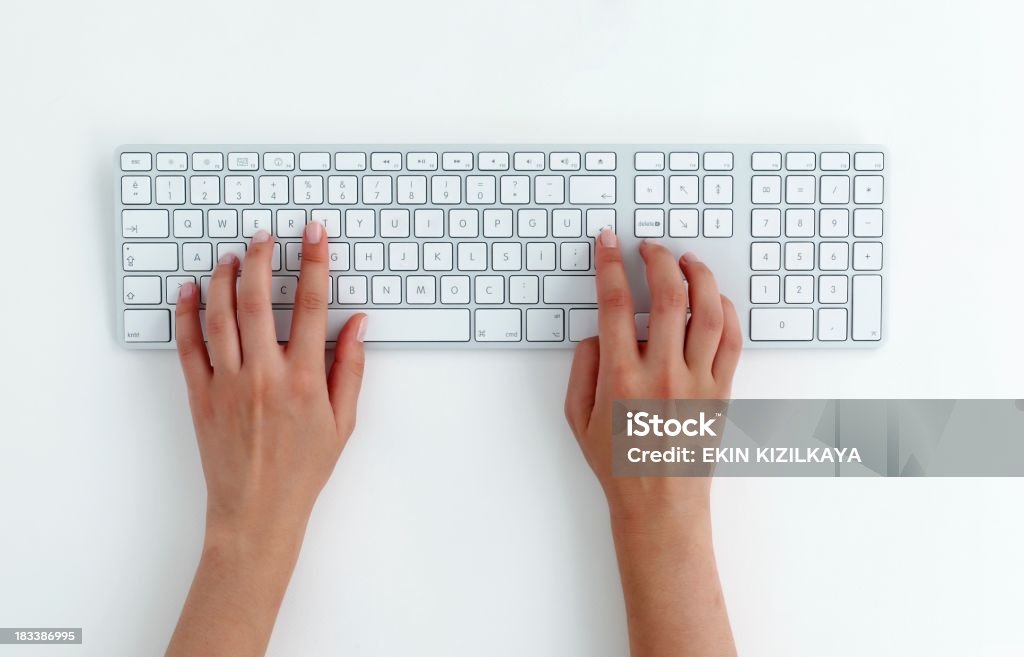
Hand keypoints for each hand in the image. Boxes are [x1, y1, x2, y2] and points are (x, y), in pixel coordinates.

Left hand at [166, 222, 365, 656]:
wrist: (257, 512)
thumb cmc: (303, 470)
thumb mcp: (344, 422)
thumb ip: (351, 368)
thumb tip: (358, 323)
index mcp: (306, 381)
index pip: (314, 307)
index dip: (316, 263)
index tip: (314, 234)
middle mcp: (265, 376)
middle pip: (261, 301)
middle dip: (263, 259)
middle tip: (265, 236)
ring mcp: (228, 384)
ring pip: (222, 316)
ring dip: (226, 279)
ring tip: (232, 255)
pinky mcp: (200, 396)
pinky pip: (189, 346)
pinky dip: (187, 314)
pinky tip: (192, 291)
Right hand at [564, 230, 740, 519]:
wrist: (660, 505)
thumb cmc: (618, 464)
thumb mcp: (578, 418)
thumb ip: (582, 368)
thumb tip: (599, 332)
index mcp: (621, 379)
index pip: (616, 305)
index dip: (610, 264)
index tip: (608, 242)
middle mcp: (662, 375)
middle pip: (669, 297)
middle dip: (658, 259)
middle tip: (649, 246)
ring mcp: (698, 382)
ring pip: (709, 311)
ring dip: (699, 275)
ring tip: (686, 259)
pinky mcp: (722, 391)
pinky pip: (732, 340)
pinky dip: (727, 310)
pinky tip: (714, 298)